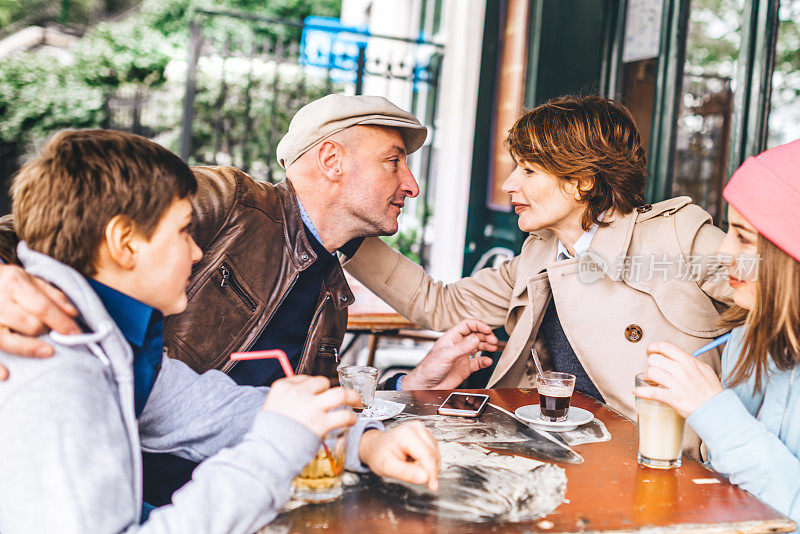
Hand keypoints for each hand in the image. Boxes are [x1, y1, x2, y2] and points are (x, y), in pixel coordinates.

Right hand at [0, 264, 80, 378]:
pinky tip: (7, 374)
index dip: (62, 323)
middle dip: (46, 332)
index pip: (43, 307)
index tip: (76, 334)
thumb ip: (53, 295)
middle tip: (51, 333)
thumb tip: (73, 314)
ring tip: (46, 350)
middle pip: (30, 325)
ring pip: (9, 341)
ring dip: (31, 348)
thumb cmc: (6, 282)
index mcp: (14, 284)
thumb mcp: (29, 279)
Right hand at [261, 375, 359, 437]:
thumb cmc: (267, 434)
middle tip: (338, 396)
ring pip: (340, 393)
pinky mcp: (321, 423)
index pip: (305, 378)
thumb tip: (299, 401)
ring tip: (356, 401)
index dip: (314, 386)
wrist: (266, 452)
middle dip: (330, 390)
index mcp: (283, 387)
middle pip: (323, 382)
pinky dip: (350, 418)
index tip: (318, 392)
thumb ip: (285, 401)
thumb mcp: (270, 408)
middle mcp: (298, 393)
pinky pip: (343, 415)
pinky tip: (350, 421)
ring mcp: (311, 407)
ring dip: (351, 397)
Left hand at [359, 421, 439, 490]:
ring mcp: (422, 430)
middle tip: (409, 472)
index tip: (433, 486)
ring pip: (435, 454)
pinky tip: (414, 461)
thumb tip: (425, 478)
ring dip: (426, 466)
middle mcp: (416, 428)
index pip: (426, 454)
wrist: (376, 446)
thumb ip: (406, 473)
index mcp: (406, 434)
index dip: (431, 472)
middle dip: (426, 469)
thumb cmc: (379, 454)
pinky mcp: (426, 435)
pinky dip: (426, 462)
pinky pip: (433, 453)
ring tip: (408, 465)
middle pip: (432, 454)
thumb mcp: (387, 467)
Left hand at [401, 319, 497, 389]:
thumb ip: (462, 347)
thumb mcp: (446, 355)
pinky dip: (485, 361)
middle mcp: (458, 345)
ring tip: (493, 348)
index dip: (479, 325)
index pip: (467, 325)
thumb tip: (475, 338)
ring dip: (487, 346)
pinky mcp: (465, 367)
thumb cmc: (429, 368)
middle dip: (486, 335)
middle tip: (493, 340)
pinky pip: (478, 362)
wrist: (426, 386)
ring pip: (479, 347)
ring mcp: (462, 356)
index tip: (488, 330)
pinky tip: (488, 361)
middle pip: (476, 334)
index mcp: (452, 337)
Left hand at [633, 341, 723, 417]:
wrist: (718, 410)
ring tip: (651, 381)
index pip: (665, 346)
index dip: (653, 347)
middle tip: (654, 369)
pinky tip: (636, 391)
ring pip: (651, 372)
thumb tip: (677, 357)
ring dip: (647, 377)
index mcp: (688, 361)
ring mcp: (677, 384)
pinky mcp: (673, 398)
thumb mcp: (704, 369)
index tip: (650, 351)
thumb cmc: (711, 391)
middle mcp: (682, 370)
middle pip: (654, 359)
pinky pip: (651, 392)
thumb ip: (689, 361)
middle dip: (651, 364)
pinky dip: (640, 392)